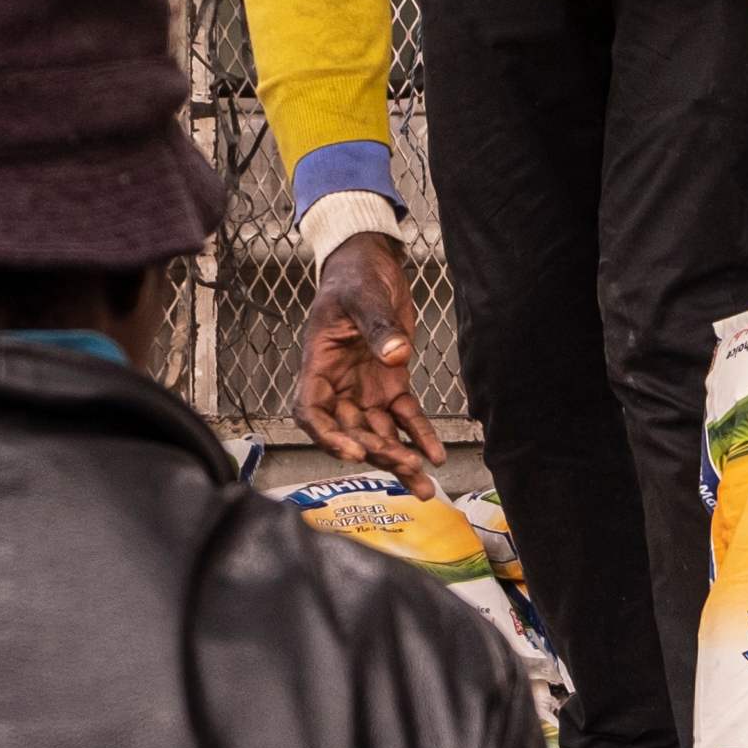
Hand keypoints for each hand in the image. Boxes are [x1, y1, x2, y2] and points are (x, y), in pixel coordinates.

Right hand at [296, 232, 444, 492]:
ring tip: (424, 484)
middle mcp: (339, 386)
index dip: (328, 437)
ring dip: (400, 458)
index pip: (312, 412)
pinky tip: (435, 455)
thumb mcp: (363, 296)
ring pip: (379, 433)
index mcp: (319, 365)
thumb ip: (377, 326)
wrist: (370, 263)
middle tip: (406, 466)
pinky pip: (405, 417)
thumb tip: (396, 356)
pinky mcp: (391, 385)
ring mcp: (365, 389)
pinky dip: (420, 436)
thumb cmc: (354, 277)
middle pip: (352, 431)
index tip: (353, 450)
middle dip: (377, 452)